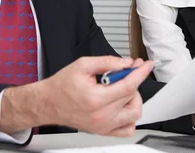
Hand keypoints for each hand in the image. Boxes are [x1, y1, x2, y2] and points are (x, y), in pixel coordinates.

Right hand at [0, 56, 152, 136]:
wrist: (48, 102)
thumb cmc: (61, 85)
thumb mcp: (83, 65)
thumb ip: (107, 62)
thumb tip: (126, 63)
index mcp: (96, 98)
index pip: (128, 85)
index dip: (140, 72)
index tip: (146, 65)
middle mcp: (101, 116)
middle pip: (133, 98)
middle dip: (135, 81)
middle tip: (129, 72)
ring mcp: (103, 126)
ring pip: (134, 115)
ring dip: (134, 99)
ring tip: (123, 89)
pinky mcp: (103, 131)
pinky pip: (127, 129)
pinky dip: (130, 117)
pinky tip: (122, 104)